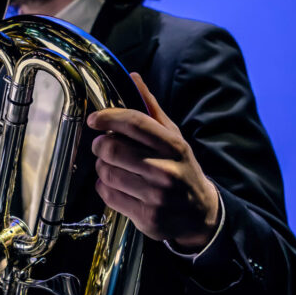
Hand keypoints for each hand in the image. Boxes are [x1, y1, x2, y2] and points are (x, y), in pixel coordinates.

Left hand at [88, 72, 219, 250]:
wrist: (200, 213)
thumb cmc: (182, 168)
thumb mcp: (174, 137)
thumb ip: (151, 109)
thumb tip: (133, 77)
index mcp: (174, 146)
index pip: (135, 123)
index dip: (109, 117)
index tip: (95, 119)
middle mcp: (167, 171)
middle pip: (113, 149)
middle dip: (100, 145)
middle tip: (103, 145)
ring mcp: (157, 196)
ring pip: (107, 173)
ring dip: (101, 167)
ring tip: (110, 165)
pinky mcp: (146, 217)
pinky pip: (108, 195)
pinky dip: (104, 187)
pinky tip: (115, 184)